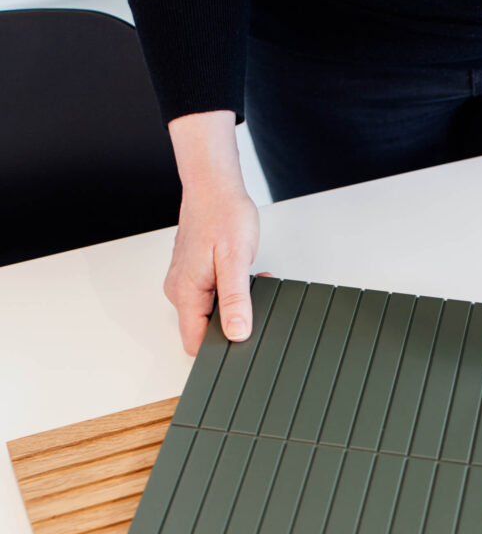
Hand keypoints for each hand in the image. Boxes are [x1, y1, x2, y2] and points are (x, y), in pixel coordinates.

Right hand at [164, 180, 259, 354]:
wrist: (213, 185)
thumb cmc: (223, 213)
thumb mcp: (236, 260)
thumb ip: (236, 300)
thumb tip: (238, 332)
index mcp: (185, 292)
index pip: (195, 343)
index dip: (220, 348)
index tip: (242, 339)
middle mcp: (179, 290)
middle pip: (203, 330)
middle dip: (232, 322)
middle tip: (250, 300)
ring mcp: (184, 282)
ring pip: (208, 312)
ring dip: (232, 304)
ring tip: (247, 281)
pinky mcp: (192, 273)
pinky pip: (209, 296)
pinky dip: (228, 291)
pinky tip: (240, 275)